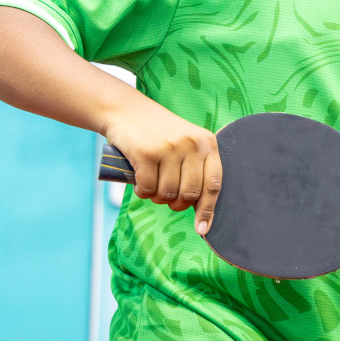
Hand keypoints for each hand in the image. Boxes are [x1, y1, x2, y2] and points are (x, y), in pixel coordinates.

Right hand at [103, 104, 222, 233]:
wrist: (126, 110)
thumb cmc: (158, 134)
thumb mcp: (185, 143)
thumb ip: (195, 169)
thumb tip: (199, 209)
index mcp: (207, 143)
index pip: (213, 184)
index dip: (208, 210)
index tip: (203, 230)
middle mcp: (191, 144)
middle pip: (189, 194)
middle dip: (176, 204)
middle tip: (165, 198)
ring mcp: (169, 148)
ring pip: (167, 193)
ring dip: (156, 197)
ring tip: (151, 186)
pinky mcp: (146, 153)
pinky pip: (147, 188)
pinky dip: (142, 192)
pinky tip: (140, 183)